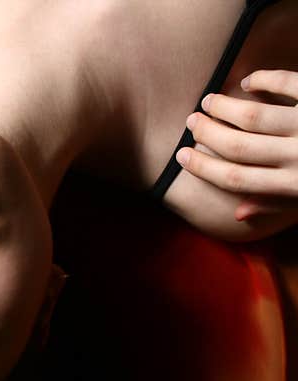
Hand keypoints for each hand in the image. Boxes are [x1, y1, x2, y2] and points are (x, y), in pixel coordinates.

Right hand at [178, 69, 297, 220]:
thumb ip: (276, 203)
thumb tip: (238, 213)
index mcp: (295, 186)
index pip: (235, 179)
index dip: (202, 167)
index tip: (181, 155)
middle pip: (237, 146)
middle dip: (207, 133)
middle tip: (191, 121)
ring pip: (253, 115)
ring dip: (224, 107)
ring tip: (209, 100)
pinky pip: (288, 83)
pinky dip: (264, 79)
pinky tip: (249, 81)